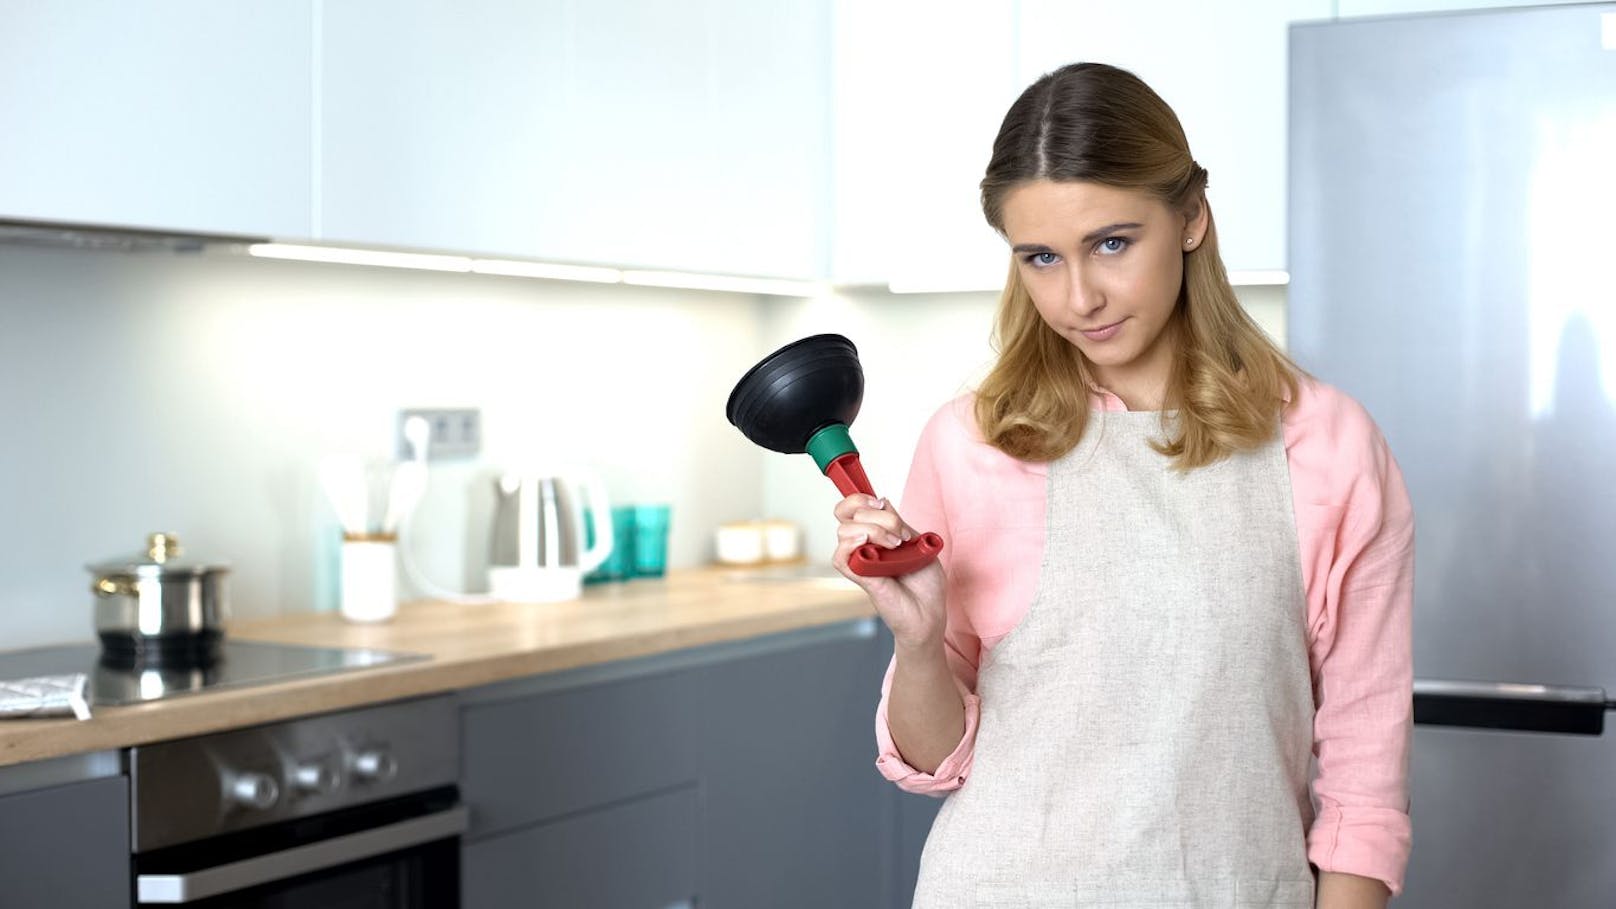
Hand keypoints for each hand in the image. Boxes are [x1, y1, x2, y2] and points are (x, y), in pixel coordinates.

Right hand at [831, 494, 945, 648]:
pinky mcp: (858, 577)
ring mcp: (859, 560)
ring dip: (874, 531)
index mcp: (876, 533)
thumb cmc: (926, 583)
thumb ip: (898, 522)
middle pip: (847, 512)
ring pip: (845, 530)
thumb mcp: (917, 542)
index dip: (860, 499)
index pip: (852, 507)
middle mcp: (863, 545)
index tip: (881, 504)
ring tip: (895, 546)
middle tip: (900, 533)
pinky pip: (839, 557)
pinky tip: (870, 548)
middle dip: (877, 515)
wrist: (929, 613)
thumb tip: (882, 501)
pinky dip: (851, 546)